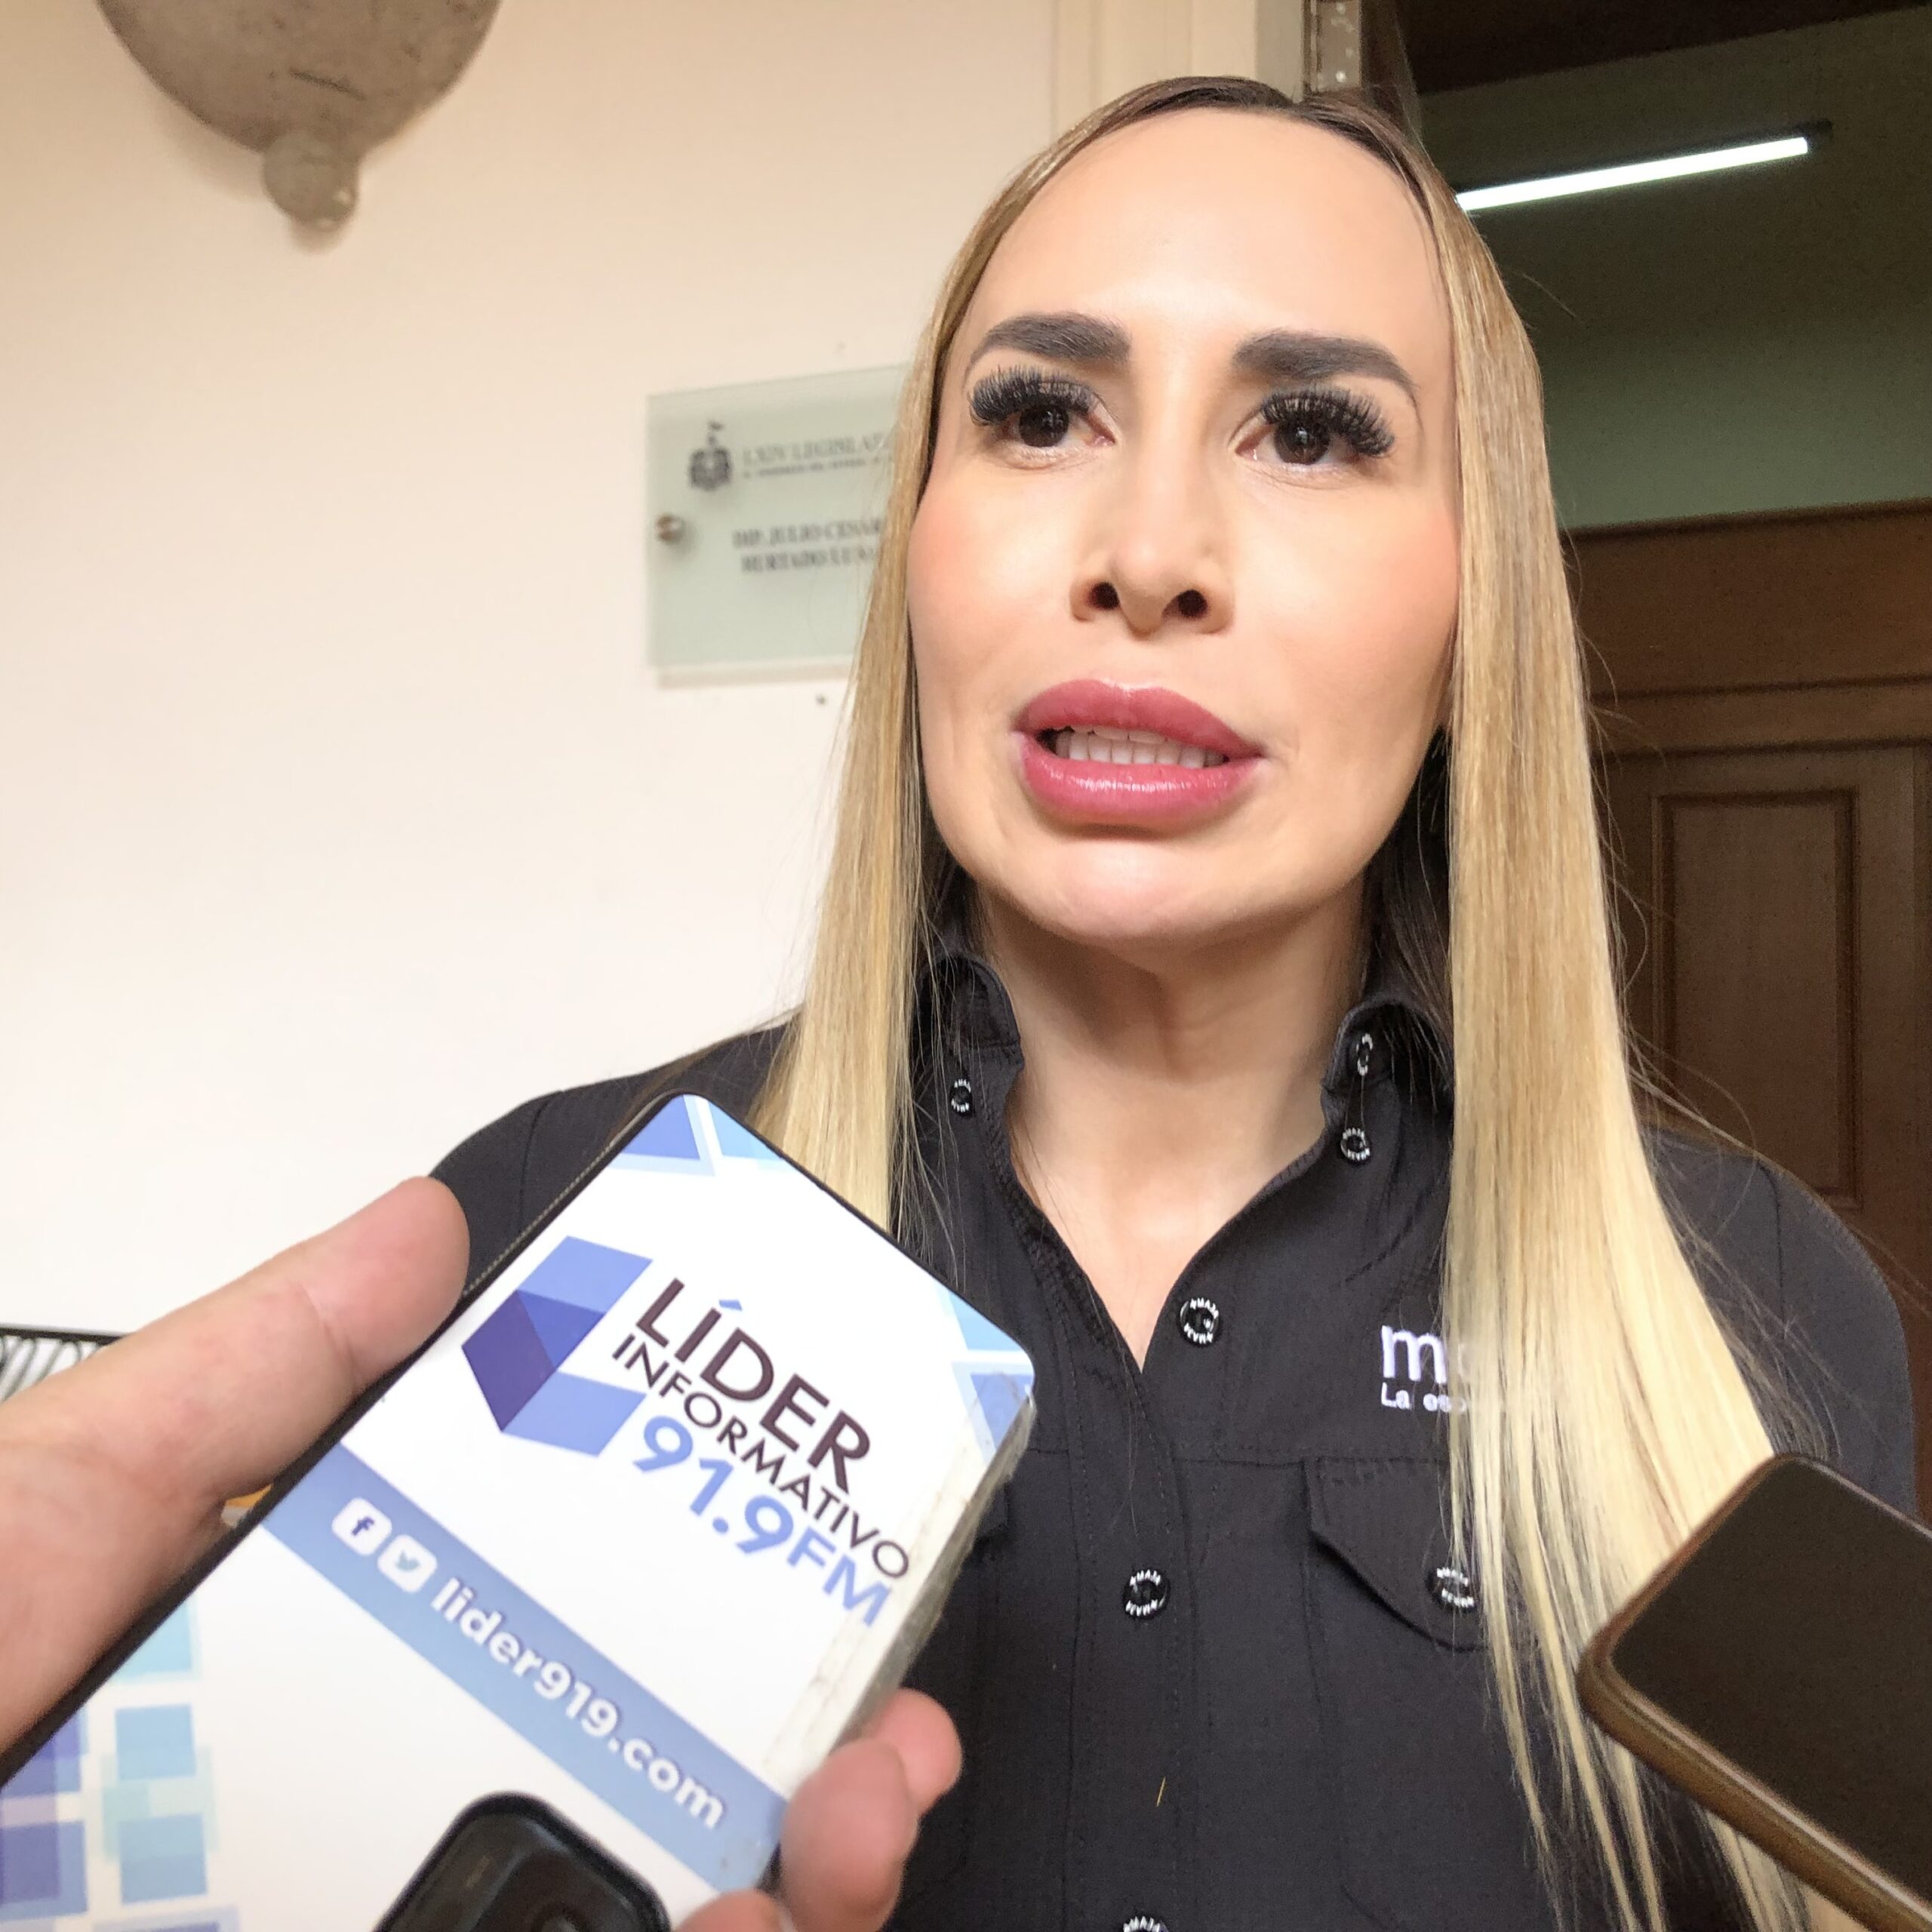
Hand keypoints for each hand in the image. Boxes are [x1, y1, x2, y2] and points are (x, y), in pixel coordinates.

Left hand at [0, 1180, 957, 1930]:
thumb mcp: (68, 1506)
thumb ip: (245, 1376)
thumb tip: (431, 1230)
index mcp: (349, 1703)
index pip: (577, 1651)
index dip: (720, 1602)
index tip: (814, 1545)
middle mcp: (403, 1840)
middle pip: (656, 1811)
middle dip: (813, 1767)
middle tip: (890, 1727)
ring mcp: (432, 1922)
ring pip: (668, 1920)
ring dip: (800, 1884)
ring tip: (857, 1827)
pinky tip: (748, 1919)